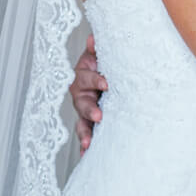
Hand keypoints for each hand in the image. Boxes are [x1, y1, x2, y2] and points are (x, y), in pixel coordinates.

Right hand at [69, 34, 107, 151]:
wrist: (113, 73)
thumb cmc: (107, 62)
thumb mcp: (103, 54)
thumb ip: (98, 48)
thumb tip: (93, 38)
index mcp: (83, 75)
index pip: (86, 77)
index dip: (95, 80)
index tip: (106, 83)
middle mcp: (81, 94)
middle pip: (81, 103)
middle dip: (89, 110)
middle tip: (99, 116)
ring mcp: (85, 110)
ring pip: (81, 123)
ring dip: (84, 133)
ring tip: (88, 144)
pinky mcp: (90, 123)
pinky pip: (86, 135)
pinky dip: (86, 145)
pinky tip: (87, 156)